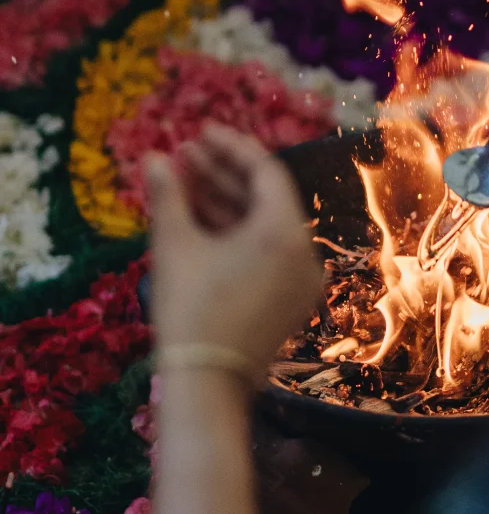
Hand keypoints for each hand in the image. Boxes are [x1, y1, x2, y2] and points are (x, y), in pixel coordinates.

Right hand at [147, 124, 321, 375]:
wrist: (208, 382)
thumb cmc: (189, 308)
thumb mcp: (174, 245)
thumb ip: (169, 195)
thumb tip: (157, 158)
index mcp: (285, 231)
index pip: (265, 171)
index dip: (231, 147)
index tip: (202, 131)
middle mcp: (305, 250)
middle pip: (266, 197)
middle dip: (224, 173)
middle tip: (186, 153)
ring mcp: (302, 277)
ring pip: (266, 225)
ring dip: (227, 203)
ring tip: (184, 182)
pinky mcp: (292, 298)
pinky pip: (270, 253)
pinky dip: (240, 235)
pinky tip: (202, 221)